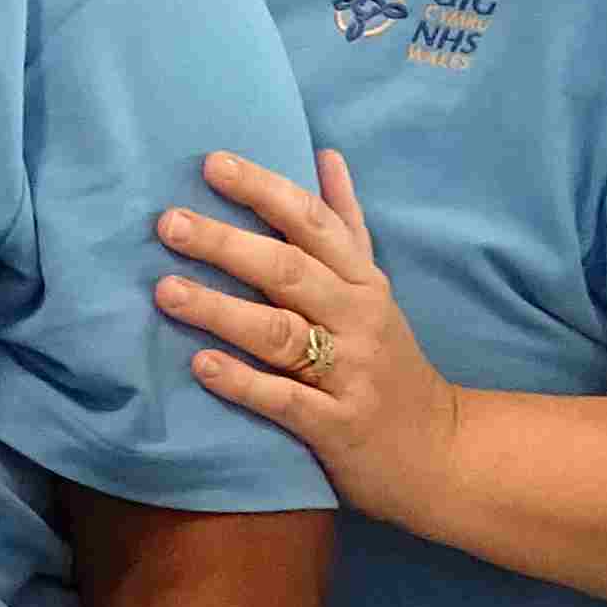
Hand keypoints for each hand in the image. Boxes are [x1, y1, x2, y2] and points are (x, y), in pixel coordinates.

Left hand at [156, 148, 459, 526]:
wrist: (440, 451)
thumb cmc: (389, 361)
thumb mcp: (375, 288)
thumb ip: (348, 225)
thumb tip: (327, 155)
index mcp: (361, 281)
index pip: (312, 222)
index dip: (264, 190)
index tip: (212, 164)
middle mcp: (358, 318)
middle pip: (288, 271)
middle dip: (227, 244)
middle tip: (168, 223)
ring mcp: (349, 372)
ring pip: (281, 332)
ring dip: (221, 309)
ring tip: (166, 291)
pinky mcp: (337, 424)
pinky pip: (285, 399)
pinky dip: (244, 382)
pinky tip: (201, 366)